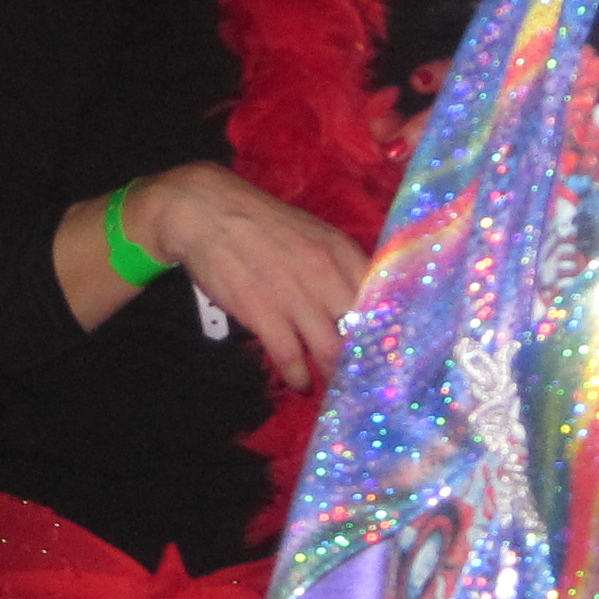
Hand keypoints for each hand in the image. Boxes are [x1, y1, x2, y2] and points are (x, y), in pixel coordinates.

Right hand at [125, 163, 372, 391]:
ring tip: (334, 386)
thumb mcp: (314, 235)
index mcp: (342, 252)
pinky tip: (300, 383)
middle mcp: (326, 275)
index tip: (389, 350)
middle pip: (360, 331)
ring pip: (330, 351)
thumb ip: (340, 266)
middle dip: (363, 358)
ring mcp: (295, 296)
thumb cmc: (264, 224)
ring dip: (332, 374)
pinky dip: (298, 376)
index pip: (382, 299)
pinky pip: (291, 358)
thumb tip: (363, 302)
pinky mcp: (263, 313)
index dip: (387, 329)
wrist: (209, 212)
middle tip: (362, 376)